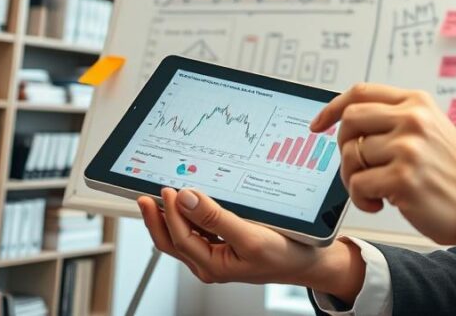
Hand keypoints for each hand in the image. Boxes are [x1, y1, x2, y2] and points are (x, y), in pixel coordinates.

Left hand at [138, 188, 364, 303]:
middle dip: (157, 218)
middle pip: (173, 240)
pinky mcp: (226, 244)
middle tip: (146, 195)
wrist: (310, 262)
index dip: (170, 214)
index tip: (168, 190)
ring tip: (160, 196)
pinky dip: (189, 215)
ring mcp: (217, 254)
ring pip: (184, 235)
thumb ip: (216, 219)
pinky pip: (199, 230)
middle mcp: (210, 262)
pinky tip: (189, 202)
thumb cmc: (285, 255)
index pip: (181, 238)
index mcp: (213, 266)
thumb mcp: (250, 236)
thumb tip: (188, 199)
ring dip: (170, 216)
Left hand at [311, 83, 455, 245]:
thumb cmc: (454, 173)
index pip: (361, 93)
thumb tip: (348, 123)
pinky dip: (362, 199)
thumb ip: (396, 120)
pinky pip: (358, 184)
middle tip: (355, 167)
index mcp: (417, 103)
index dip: (332, 108)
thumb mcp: (431, 130)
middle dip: (343, 147)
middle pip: (350, 120)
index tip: (318, 124)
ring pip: (351, 155)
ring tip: (375, 190)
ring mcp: (407, 148)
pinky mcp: (402, 178)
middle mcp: (412, 119)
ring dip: (353, 179)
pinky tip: (381, 203)